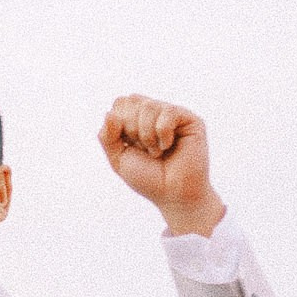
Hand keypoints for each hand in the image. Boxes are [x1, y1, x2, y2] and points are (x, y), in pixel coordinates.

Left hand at [97, 98, 222, 232]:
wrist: (173, 195)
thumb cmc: (148, 179)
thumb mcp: (119, 158)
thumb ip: (107, 136)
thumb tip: (109, 113)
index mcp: (137, 119)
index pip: (120, 103)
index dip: (120, 125)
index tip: (131, 147)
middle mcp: (155, 113)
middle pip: (131, 100)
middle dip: (132, 130)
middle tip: (145, 151)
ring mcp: (172, 115)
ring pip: (148, 105)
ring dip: (147, 135)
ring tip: (157, 152)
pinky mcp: (189, 119)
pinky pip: (168, 112)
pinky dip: (162, 134)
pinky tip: (169, 146)